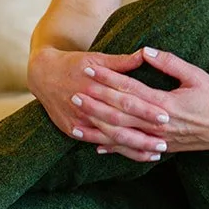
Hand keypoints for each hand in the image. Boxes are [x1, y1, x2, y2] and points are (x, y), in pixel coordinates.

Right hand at [27, 46, 167, 162]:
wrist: (42, 74)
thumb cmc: (74, 64)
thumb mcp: (96, 58)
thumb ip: (121, 61)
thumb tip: (144, 54)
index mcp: (96, 86)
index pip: (125, 100)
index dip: (145, 109)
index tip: (165, 116)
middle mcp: (87, 104)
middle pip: (119, 123)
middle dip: (143, 134)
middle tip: (165, 141)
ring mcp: (78, 120)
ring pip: (110, 137)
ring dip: (133, 147)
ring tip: (155, 153)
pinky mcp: (72, 130)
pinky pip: (96, 142)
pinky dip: (115, 150)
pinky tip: (132, 154)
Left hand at [78, 46, 208, 155]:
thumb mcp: (196, 75)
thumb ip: (169, 63)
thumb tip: (145, 50)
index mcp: (167, 103)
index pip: (130, 90)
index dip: (108, 79)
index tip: (90, 69)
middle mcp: (160, 124)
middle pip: (120, 114)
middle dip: (96, 104)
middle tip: (74, 94)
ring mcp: (161, 139)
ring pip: (123, 136)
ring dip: (99, 129)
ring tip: (77, 122)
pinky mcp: (163, 148)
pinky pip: (134, 150)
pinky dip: (115, 149)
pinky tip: (98, 147)